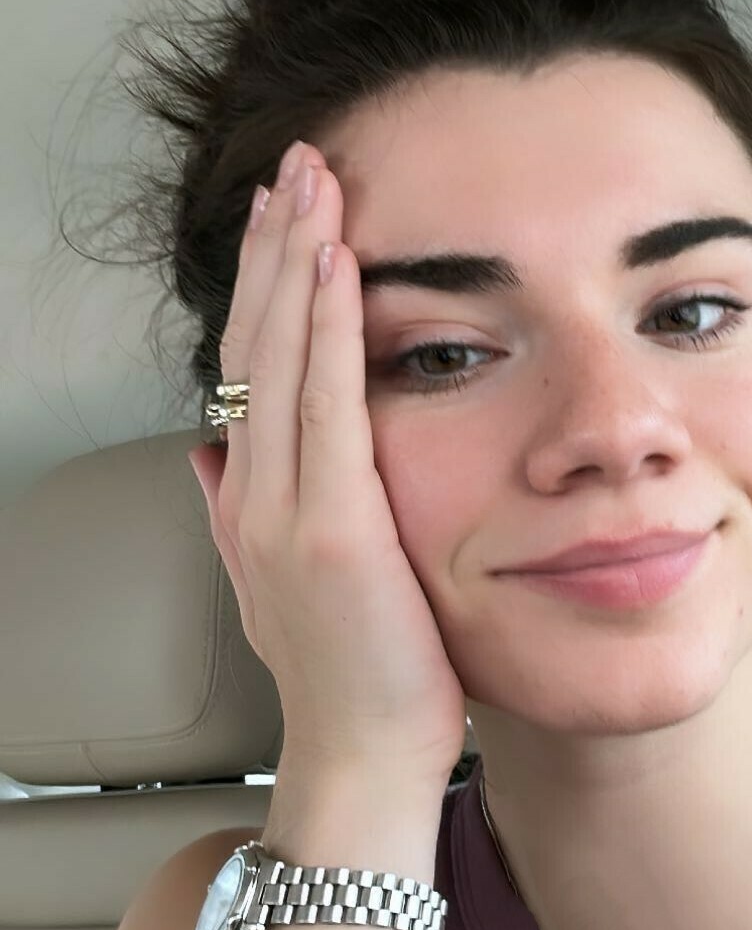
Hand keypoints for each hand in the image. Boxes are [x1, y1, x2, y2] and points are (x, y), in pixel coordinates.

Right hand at [187, 142, 467, 785]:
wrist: (362, 760)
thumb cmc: (351, 684)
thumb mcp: (284, 591)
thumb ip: (242, 519)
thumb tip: (211, 456)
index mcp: (252, 507)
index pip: (254, 374)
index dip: (267, 292)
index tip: (288, 223)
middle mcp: (255, 498)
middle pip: (256, 348)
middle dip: (276, 252)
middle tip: (297, 168)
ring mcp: (285, 512)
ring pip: (280, 360)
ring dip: (297, 263)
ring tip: (314, 184)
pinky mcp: (331, 530)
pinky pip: (325, 406)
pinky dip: (326, 328)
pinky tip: (337, 264)